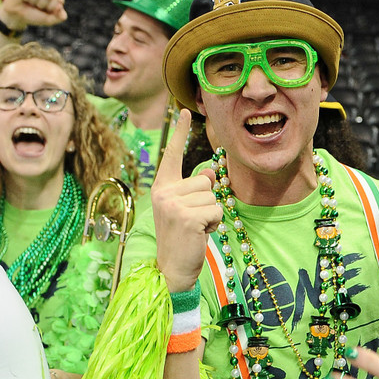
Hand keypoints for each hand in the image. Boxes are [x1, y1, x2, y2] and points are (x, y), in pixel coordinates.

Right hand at [0, 0, 67, 29]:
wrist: (17, 16)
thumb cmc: (33, 15)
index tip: (45, 10)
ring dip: (33, 1)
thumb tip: (62, 10)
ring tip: (29, 1)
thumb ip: (59, 17)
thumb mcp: (48, 20)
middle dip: (42, 5)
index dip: (51, 8)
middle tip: (36, 6)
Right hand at [151, 109, 221, 291]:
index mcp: (163, 187)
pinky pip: (215, 211)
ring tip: (195, 228)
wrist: (173, 268)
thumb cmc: (183, 237)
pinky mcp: (185, 217)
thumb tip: (211, 172)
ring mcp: (172, 204)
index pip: (172, 155)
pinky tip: (199, 234)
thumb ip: (196, 189)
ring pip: (212, 197)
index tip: (185, 111)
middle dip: (207, 203)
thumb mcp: (188, 208)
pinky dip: (214, 225)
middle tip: (192, 221)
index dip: (180, 133)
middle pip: (205, 182)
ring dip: (211, 215)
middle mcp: (164, 192)